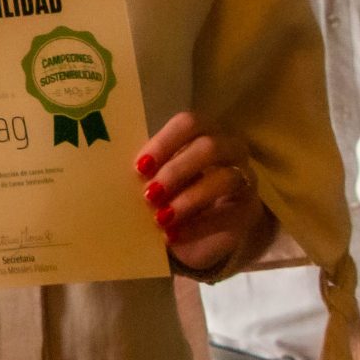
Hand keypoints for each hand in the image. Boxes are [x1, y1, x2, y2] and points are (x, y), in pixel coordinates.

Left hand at [138, 112, 270, 275]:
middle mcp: (229, 149)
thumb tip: (110, 174)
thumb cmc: (169, 192)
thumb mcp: (154, 180)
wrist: (197, 230)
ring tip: (160, 218)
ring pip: (225, 178)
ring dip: (189, 199)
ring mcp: (244, 178)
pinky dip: (198, 226)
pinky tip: (173, 236)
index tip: (140, 167)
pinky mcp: (249, 210)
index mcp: (202, 133)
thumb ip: (144, 172)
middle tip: (150, 194)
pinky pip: (231, 214)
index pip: (189, 123)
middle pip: (210, 146)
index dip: (165, 142)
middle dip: (177, 170)